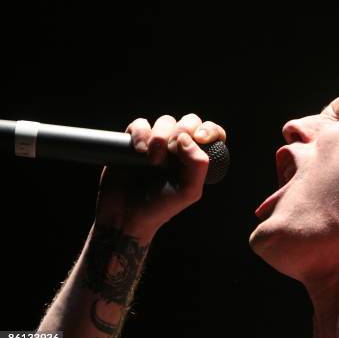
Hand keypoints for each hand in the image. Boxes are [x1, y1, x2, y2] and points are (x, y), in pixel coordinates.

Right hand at [94, 114, 226, 238]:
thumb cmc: (161, 207)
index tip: (201, 138)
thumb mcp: (189, 191)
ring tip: (153, 160)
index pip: (211, 133)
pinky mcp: (133, 141)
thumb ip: (198, 165)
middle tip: (172, 152)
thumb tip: (186, 138)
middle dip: (183, 131)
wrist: (127, 216)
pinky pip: (140, 124)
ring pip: (166, 121)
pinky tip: (139, 151)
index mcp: (195, 158)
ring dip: (160, 136)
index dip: (210, 130)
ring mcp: (156, 143)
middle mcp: (178, 147)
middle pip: (189, 121)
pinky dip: (141, 133)